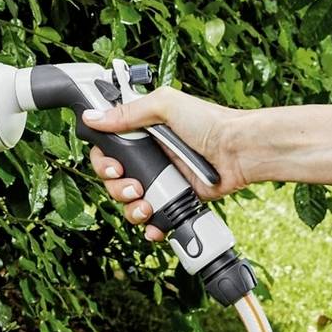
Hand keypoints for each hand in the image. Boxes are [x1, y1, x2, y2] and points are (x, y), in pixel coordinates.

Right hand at [80, 87, 249, 244]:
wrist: (239, 151)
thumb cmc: (210, 122)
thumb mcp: (166, 105)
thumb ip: (128, 111)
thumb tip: (92, 117)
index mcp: (142, 131)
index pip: (108, 149)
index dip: (103, 161)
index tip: (112, 165)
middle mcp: (149, 156)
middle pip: (113, 179)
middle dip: (116, 187)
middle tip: (133, 185)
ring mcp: (161, 179)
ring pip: (130, 201)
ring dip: (131, 208)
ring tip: (146, 205)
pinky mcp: (175, 198)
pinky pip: (154, 218)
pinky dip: (150, 225)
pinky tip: (154, 224)